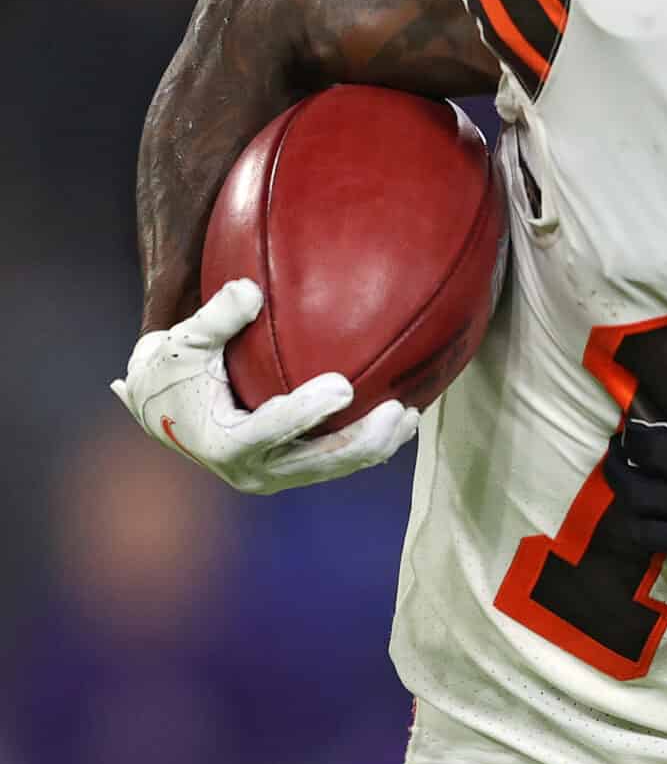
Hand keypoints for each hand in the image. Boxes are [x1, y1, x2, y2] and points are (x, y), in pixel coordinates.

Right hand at [112, 278, 417, 493]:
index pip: (271, 429)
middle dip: (362, 439)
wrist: (159, 409)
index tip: (343, 385)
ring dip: (376, 446)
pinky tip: (399, 423)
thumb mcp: (183, 341)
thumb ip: (216, 318)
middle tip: (398, 409)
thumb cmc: (171, 369)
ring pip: (333, 468)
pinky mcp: (289, 471)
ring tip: (409, 416)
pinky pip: (334, 463)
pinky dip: (367, 446)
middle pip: (318, 462)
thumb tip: (250, 288)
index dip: (308, 411)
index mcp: (223, 443)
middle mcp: (251, 470)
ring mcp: (274, 476)